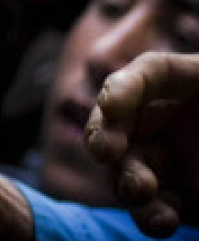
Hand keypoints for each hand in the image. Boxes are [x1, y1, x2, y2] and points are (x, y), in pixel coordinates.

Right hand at [84, 51, 198, 237]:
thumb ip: (194, 84)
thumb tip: (125, 101)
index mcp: (195, 84)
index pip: (152, 72)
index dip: (125, 86)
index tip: (112, 106)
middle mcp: (176, 119)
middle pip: (124, 119)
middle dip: (105, 134)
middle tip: (105, 152)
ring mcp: (177, 161)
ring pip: (128, 166)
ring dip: (125, 178)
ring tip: (139, 192)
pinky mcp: (182, 199)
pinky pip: (155, 207)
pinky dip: (151, 216)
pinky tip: (163, 221)